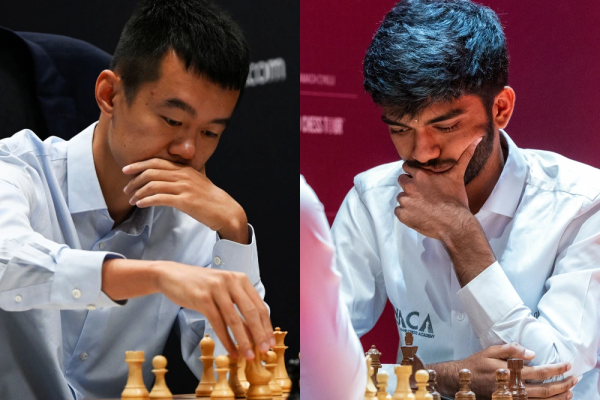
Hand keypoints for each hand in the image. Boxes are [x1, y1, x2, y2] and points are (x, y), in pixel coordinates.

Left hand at [123, 158, 247, 242]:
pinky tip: (140, 205)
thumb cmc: (209, 198)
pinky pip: (160, 199)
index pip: (157, 162)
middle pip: (152, 172)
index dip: (139, 164)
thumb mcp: (196, 181)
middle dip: (135, 180)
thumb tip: (166, 176)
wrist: (225, 210)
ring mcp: (184, 188)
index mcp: (184, 169)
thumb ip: (181, 176)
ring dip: (139, 193)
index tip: (126, 170)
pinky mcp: (185, 201)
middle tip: (126, 189)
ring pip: (154, 185)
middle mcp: (183, 175)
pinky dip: (147, 201)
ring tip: (131, 200)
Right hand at [155, 261, 274, 358]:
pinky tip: (231, 350)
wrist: (172, 275)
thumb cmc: (200, 285)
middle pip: (251, 312)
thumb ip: (238, 304)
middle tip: (264, 350)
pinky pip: (218, 323)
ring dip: (243, 340)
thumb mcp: (223, 289)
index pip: (259, 305)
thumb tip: (254, 330)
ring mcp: (216, 289)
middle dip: (259, 334)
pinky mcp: (202, 298)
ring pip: (234, 319)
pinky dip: (226, 339)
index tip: (270, 341)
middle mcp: (231, 281)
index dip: (266, 325)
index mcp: (240, 279)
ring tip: (248, 355)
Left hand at [396, 137, 481, 239]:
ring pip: (401, 197)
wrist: (455, 224)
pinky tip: (419, 215)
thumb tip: (479, 137)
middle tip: (422, 194)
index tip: (420, 180)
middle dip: (410, 186)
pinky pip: (399, 211)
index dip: (413, 173)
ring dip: (409, 200)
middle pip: (402, 181)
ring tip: (423, 206)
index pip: (406, 168)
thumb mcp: (457, 175)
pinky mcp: (402, 215)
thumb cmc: (456, 199)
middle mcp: (409, 186)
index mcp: (420, 175)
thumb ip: (465, 156)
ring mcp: (405, 201)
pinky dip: (406, 213)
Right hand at [431, 343, 574, 398]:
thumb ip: (511, 350)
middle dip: (562, 384)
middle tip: (574, 379)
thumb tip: (531, 353)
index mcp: (511, 373)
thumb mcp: (490, 351)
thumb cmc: (477, 363)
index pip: (540, 372)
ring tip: (570, 391)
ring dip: (558, 397)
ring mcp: (513, 398)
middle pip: (545, 389)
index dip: (556, 369)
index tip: (567, 365)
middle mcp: (514, 388)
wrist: (461, 379)